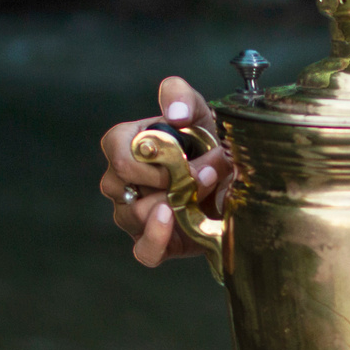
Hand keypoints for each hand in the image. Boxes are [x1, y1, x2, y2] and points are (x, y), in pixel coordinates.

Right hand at [98, 76, 233, 267]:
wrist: (235, 184)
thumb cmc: (210, 145)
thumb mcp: (201, 114)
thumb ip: (183, 98)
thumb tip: (175, 114)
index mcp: (129, 147)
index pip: (113, 145)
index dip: (144, 153)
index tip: (178, 152)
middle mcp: (125, 183)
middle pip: (115, 183)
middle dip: (162, 178)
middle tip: (198, 174)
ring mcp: (135, 215)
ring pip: (131, 214)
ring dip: (171, 203)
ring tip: (199, 194)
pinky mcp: (155, 244)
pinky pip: (143, 251)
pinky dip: (155, 237)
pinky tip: (171, 220)